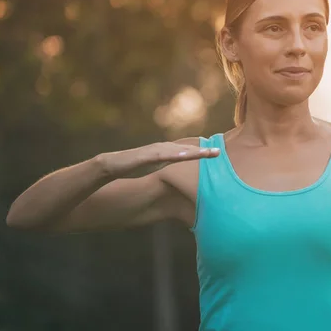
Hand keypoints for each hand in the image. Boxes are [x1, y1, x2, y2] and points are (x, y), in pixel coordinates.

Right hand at [98, 142, 219, 177]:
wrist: (110, 165)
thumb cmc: (132, 168)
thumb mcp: (153, 170)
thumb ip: (165, 170)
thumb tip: (176, 181)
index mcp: (165, 153)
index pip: (187, 152)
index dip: (202, 152)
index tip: (218, 153)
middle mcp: (162, 149)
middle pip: (187, 149)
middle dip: (203, 150)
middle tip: (220, 151)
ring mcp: (154, 151)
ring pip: (178, 150)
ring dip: (194, 151)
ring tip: (210, 152)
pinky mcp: (145, 156)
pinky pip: (163, 155)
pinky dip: (175, 154)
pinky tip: (186, 155)